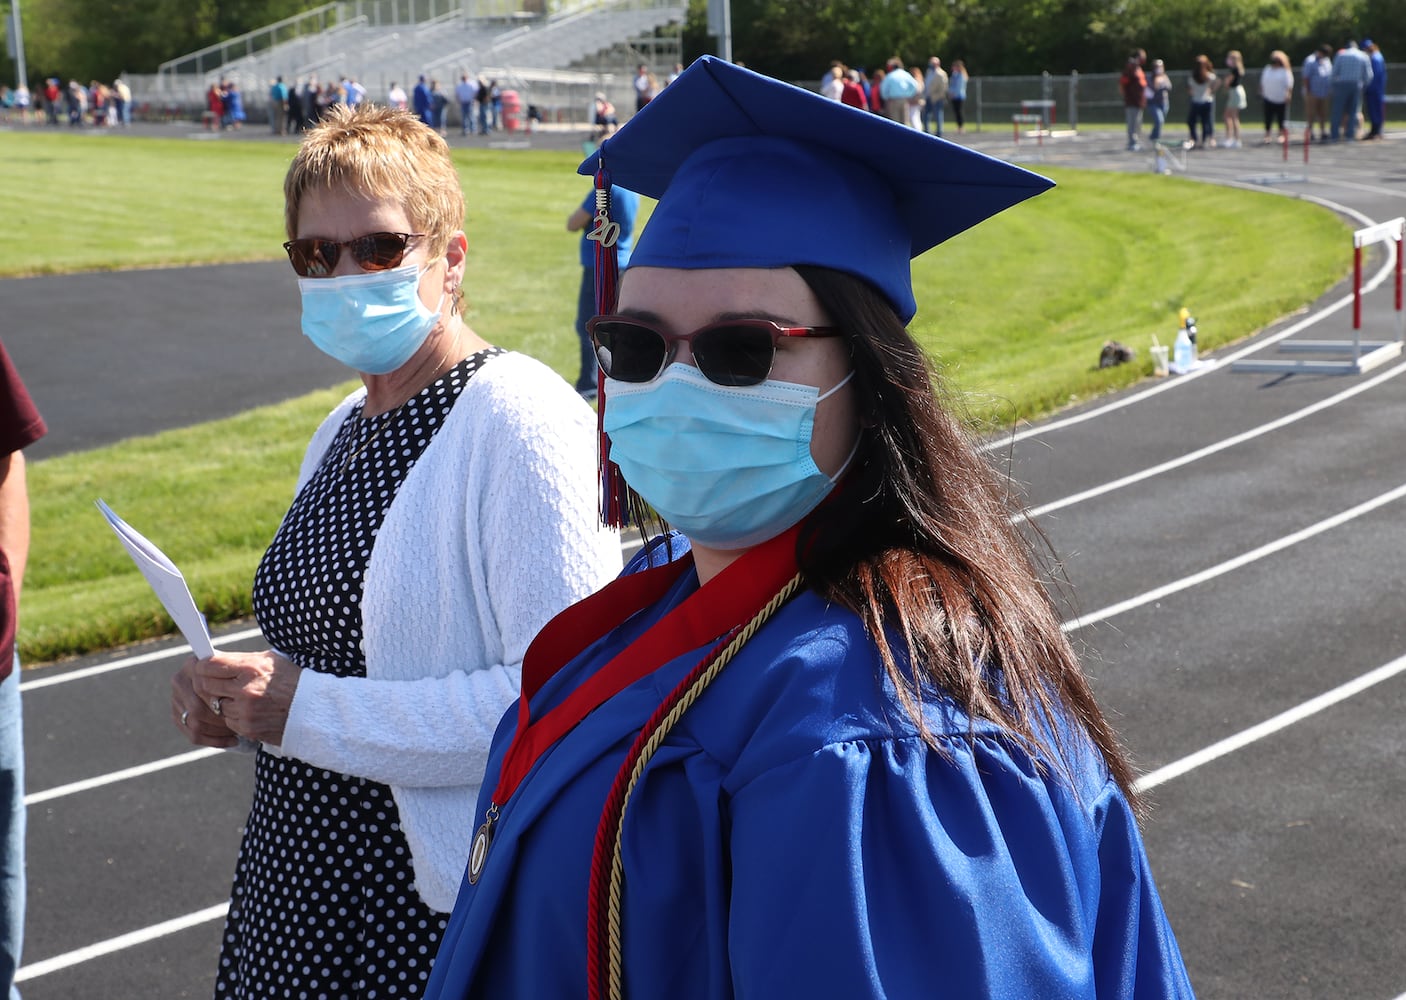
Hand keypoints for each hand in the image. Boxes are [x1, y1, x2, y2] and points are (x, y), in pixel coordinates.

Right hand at [171, 660, 239, 747]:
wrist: (235, 677)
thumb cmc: (244, 672)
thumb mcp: (244, 665)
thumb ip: (235, 668)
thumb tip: (237, 680)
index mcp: (193, 665)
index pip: (201, 688)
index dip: (220, 700)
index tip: (238, 707)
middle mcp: (180, 680)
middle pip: (197, 708)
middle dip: (220, 718)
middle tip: (239, 723)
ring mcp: (176, 699)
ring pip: (195, 723)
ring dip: (218, 730)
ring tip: (238, 730)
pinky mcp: (178, 716)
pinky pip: (193, 735)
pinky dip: (214, 740)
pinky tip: (232, 740)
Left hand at [185, 650, 302, 746]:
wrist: (313, 709)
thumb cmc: (291, 680)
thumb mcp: (270, 661)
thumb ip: (240, 660)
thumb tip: (213, 658)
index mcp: (251, 668)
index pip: (209, 665)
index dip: (202, 665)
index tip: (202, 665)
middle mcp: (245, 689)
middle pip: (205, 685)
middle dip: (206, 683)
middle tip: (212, 681)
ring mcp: (245, 711)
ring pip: (214, 704)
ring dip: (220, 701)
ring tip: (237, 696)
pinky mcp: (247, 728)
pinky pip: (227, 720)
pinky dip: (232, 715)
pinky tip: (247, 710)